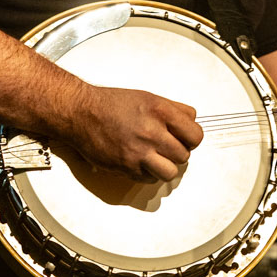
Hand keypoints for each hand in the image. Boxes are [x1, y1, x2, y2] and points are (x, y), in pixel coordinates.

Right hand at [63, 85, 203, 182]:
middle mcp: (152, 132)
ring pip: (171, 172)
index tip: (186, 139)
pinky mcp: (127, 168)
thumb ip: (172, 109)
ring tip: (158, 158)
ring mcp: (139, 152)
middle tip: (167, 147)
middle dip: (178, 152)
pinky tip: (141, 161)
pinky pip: (150, 179)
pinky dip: (149, 173)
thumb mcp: (147, 97)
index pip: (195, 134)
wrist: (81, 113)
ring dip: (166, 166)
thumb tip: (190, 121)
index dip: (192, 138)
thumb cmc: (110, 104)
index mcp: (160, 111)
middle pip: (185, 155)